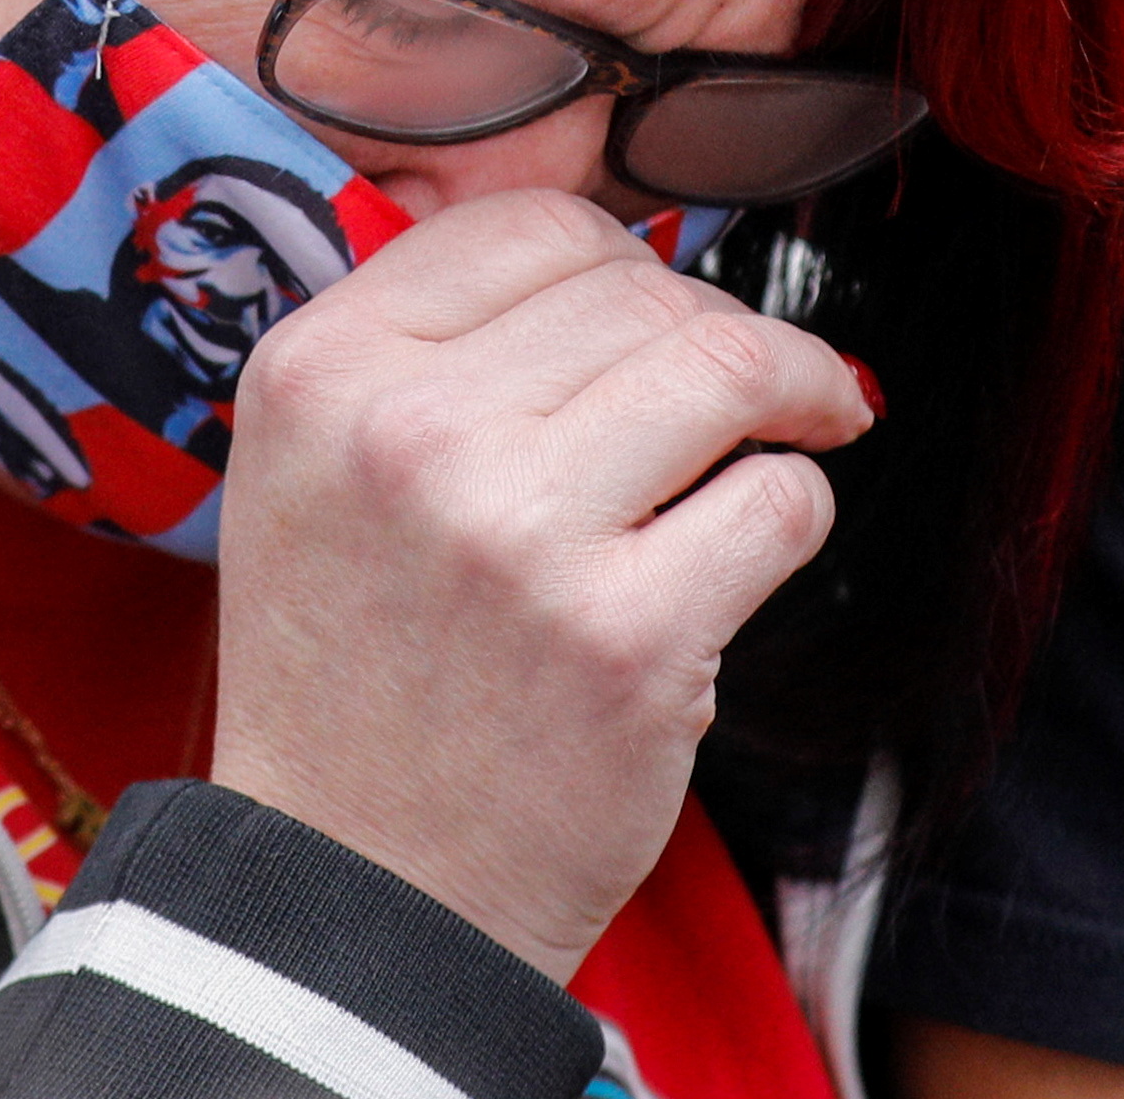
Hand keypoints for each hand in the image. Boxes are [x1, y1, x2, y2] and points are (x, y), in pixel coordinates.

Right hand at [206, 188, 873, 978]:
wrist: (354, 897)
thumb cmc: (357, 679)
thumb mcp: (315, 472)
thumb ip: (432, 348)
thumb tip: (624, 257)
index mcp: (320, 372)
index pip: (533, 225)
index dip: (626, 263)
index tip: (664, 309)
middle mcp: (406, 435)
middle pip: (646, 291)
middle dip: (718, 332)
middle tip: (743, 390)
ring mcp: (519, 535)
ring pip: (729, 366)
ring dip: (795, 389)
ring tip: (807, 420)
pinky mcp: (626, 638)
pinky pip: (781, 500)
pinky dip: (797, 505)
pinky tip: (755, 541)